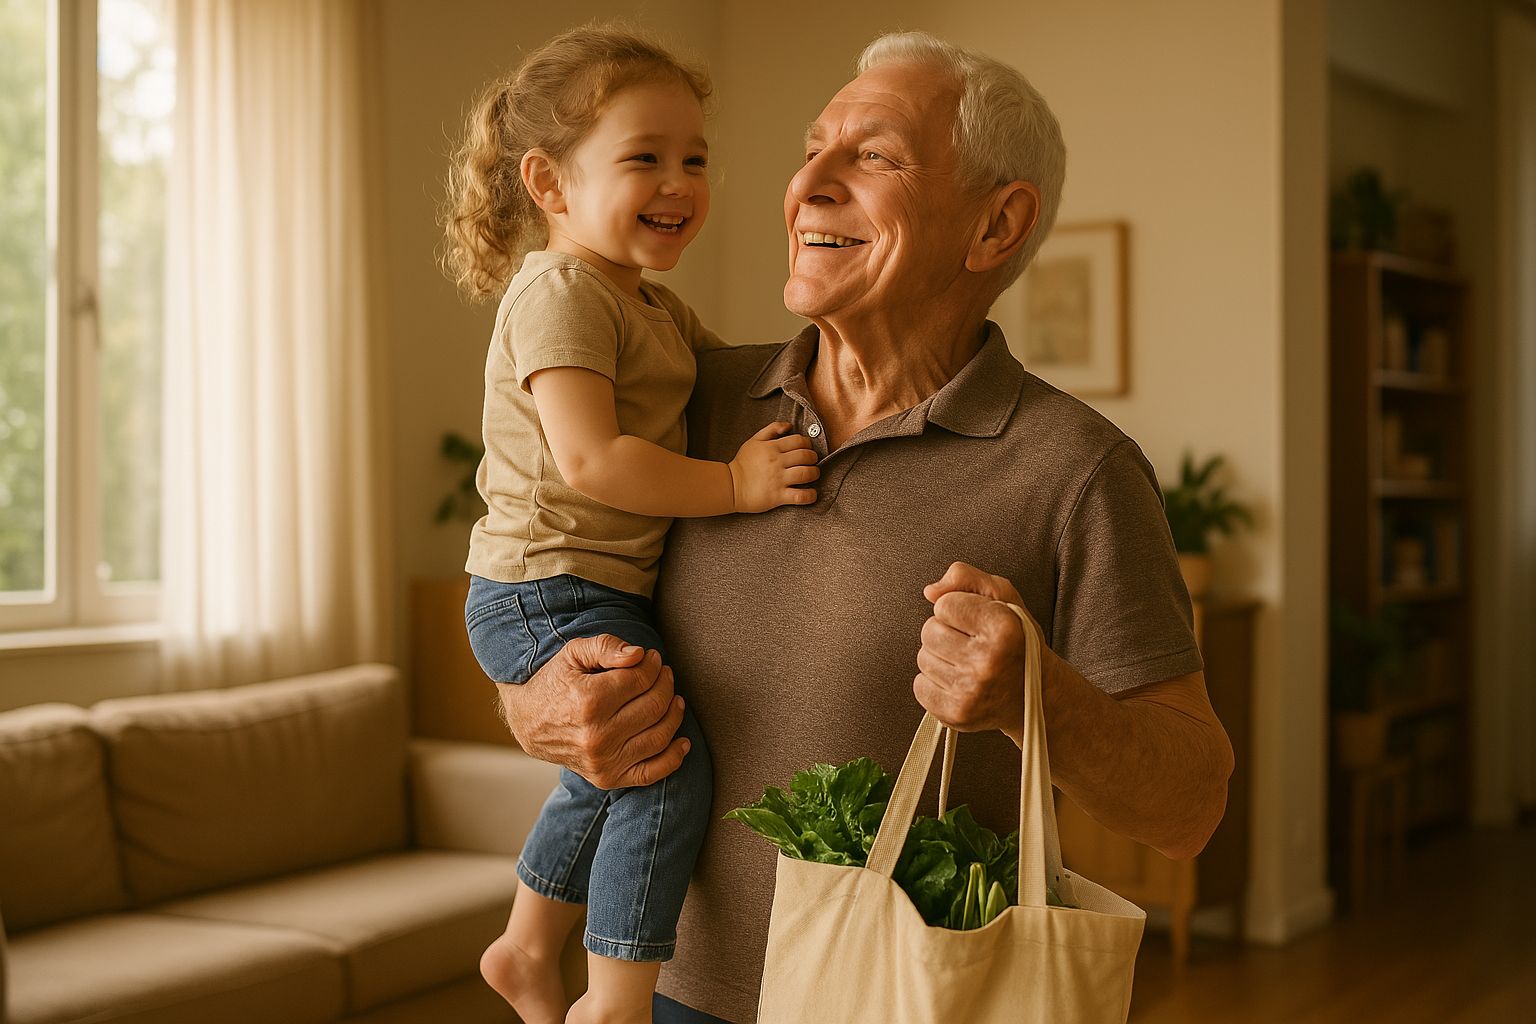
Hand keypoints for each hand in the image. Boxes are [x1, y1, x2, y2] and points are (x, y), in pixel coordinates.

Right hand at [497, 634, 688, 788]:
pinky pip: (652, 772)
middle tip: (664, 674)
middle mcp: (597, 736)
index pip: (641, 679)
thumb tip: (639, 654)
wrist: (529, 723)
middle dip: (665, 684)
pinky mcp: (607, 779)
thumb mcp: (573, 654)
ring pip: (659, 735)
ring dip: (674, 713)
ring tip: (673, 698)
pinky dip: (673, 758)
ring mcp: (603, 761)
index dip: (653, 665)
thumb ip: (606, 646)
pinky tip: (683, 741)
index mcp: (589, 701)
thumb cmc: (555, 683)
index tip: (652, 658)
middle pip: (654, 705)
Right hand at [727, 421, 818, 511]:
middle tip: (811, 461)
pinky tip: (811, 493)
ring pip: (806, 474)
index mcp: (771, 448)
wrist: (730, 486)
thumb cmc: (742, 464)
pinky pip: (800, 496)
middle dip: (813, 458)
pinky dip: (810, 495)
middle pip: (805, 456)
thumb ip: (771, 429)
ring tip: (812, 474)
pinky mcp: (777, 496)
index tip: (807, 449)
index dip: (807, 443)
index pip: (799, 441)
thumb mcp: (753, 441)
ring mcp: (778, 480)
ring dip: (814, 473)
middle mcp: (776, 462)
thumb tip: (789, 425)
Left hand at [914, 561, 1031, 739]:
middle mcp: (988, 661)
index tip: (977, 621)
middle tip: (970, 643)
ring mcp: (971, 692)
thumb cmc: (1016, 641)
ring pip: (923, 658)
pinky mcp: (957, 714)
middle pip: (929, 631)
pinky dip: (934, 683)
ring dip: (940, 658)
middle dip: (945, 632)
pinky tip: (958, 682)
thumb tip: (930, 592)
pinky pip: (919, 687)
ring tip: (967, 663)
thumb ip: (965, 577)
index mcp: (1004, 628)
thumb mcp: (1003, 598)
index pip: (945, 604)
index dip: (958, 608)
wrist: (1035, 695)